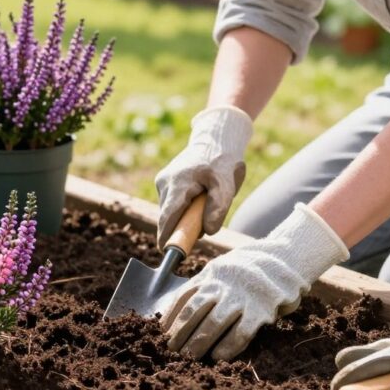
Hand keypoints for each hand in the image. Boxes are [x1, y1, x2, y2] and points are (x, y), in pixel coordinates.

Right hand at [156, 106, 251, 246]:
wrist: (215, 138)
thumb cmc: (222, 161)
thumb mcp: (227, 184)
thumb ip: (218, 208)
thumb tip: (208, 231)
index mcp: (179, 183)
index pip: (168, 216)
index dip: (166, 236)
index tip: (166, 251)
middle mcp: (165, 182)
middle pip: (169, 216)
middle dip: (183, 225)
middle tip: (204, 221)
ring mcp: (163, 181)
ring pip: (171, 210)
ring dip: (185, 215)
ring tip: (204, 200)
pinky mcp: (165, 181)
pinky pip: (172, 203)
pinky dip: (184, 206)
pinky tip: (197, 195)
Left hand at [162, 203, 348, 360]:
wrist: (282, 259)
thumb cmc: (243, 271)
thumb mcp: (218, 270)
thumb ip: (200, 286)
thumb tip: (173, 311)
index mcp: (209, 275)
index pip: (182, 297)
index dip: (169, 316)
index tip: (159, 333)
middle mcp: (222, 285)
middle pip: (193, 312)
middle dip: (179, 333)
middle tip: (169, 351)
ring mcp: (241, 298)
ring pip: (213, 323)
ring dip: (198, 343)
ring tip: (188, 357)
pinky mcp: (260, 311)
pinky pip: (241, 332)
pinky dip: (228, 346)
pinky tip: (218, 357)